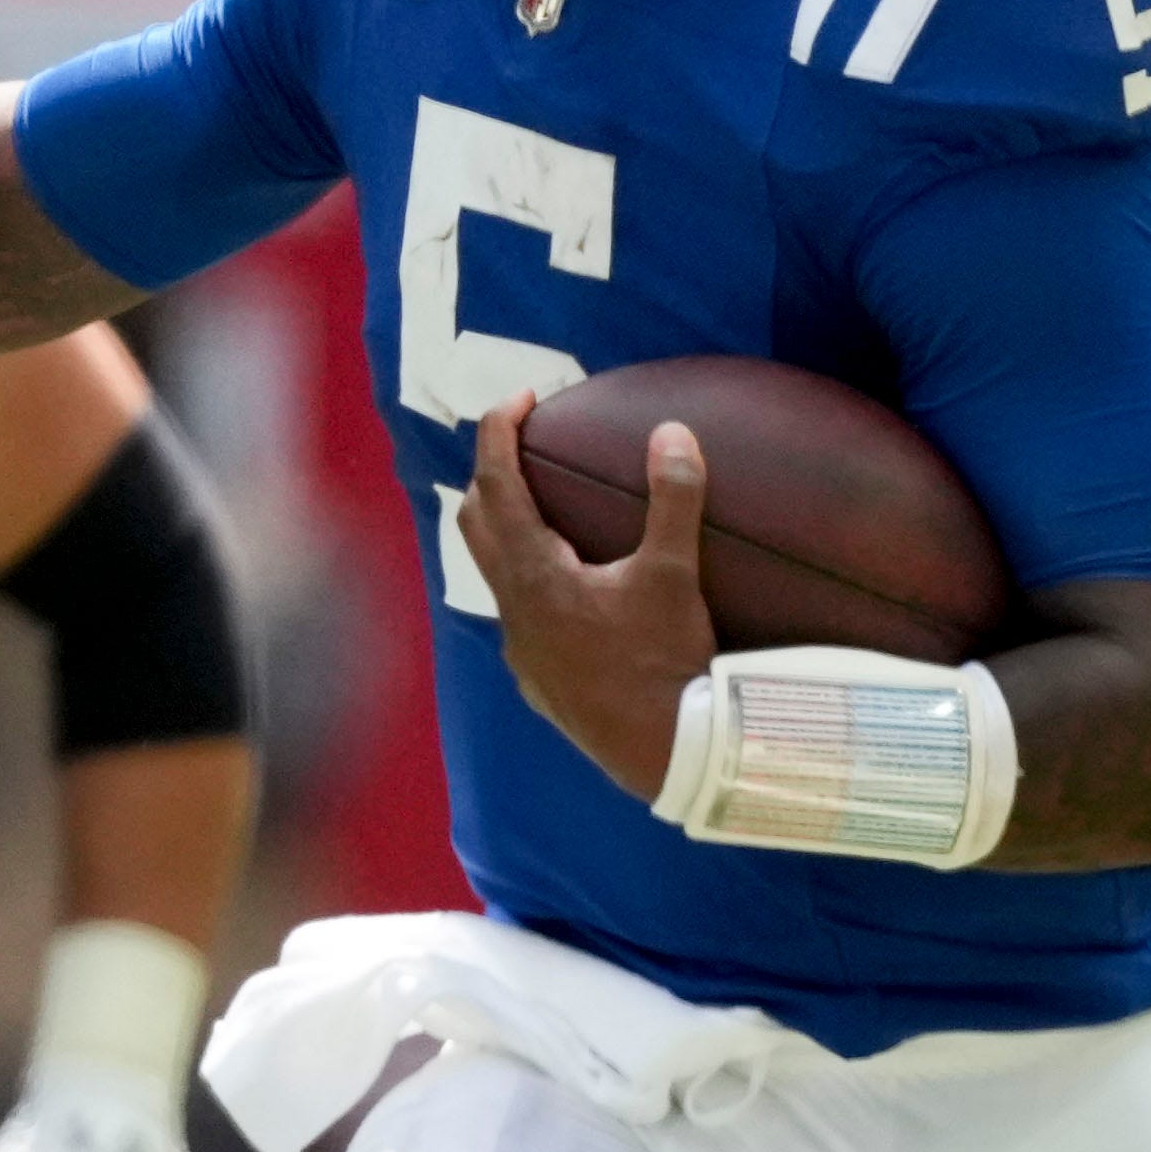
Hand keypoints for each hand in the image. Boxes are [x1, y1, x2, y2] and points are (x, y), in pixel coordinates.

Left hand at [457, 392, 712, 801]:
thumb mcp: (673, 575)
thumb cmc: (663, 663)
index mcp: (534, 572)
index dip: (501, 430)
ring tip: (543, 508)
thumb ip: (673, 498)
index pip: (496, 481)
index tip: (523, 398)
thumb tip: (672, 432)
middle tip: (525, 444)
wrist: (660, 753)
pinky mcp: (536, 679)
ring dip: (506, 529)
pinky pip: (517, 614)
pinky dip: (528, 580)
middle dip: (493, 473)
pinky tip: (568, 588)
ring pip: (493, 572)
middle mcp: (513, 607)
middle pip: (476, 521)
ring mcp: (520, 648)